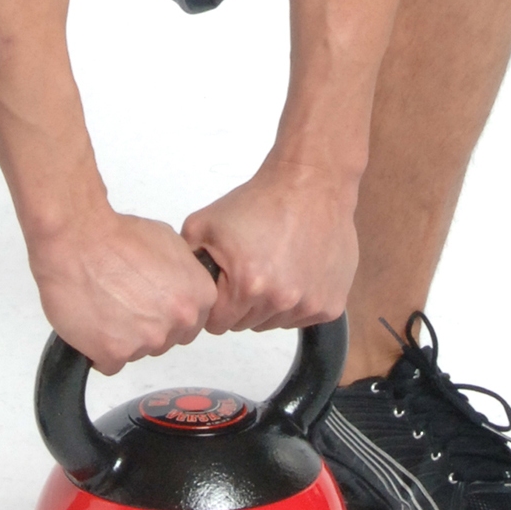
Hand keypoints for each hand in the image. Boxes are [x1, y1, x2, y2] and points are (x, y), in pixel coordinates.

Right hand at [26, 207, 218, 373]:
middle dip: (147, 326)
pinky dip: (98, 348)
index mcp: (198, 295)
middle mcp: (178, 320)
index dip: (167, 311)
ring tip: (105, 305)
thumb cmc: (116, 236)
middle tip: (124, 301)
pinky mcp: (114, 354)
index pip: (191, 322)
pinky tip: (92, 322)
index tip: (151, 302)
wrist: (77, 239)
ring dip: (122, 337)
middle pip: (166, 340)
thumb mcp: (168, 240)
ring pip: (138, 352)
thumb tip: (181, 288)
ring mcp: (147, 341)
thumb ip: (184, 273)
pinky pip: (109, 362)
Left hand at [181, 167, 358, 334]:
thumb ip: (185, 261)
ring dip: (270, 302)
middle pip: (246, 325)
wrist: (310, 184)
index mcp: (248, 285)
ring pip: (273, 322)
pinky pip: (301, 317)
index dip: (216, 303)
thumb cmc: (261, 201)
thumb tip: (180, 289)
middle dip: (242, 303)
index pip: (217, 324)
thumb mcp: (204, 224)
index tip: (225, 282)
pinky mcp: (330, 304)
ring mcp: (309, 305)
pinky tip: (296, 269)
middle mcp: (281, 301)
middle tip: (251, 266)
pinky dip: (297, 300)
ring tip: (274, 264)